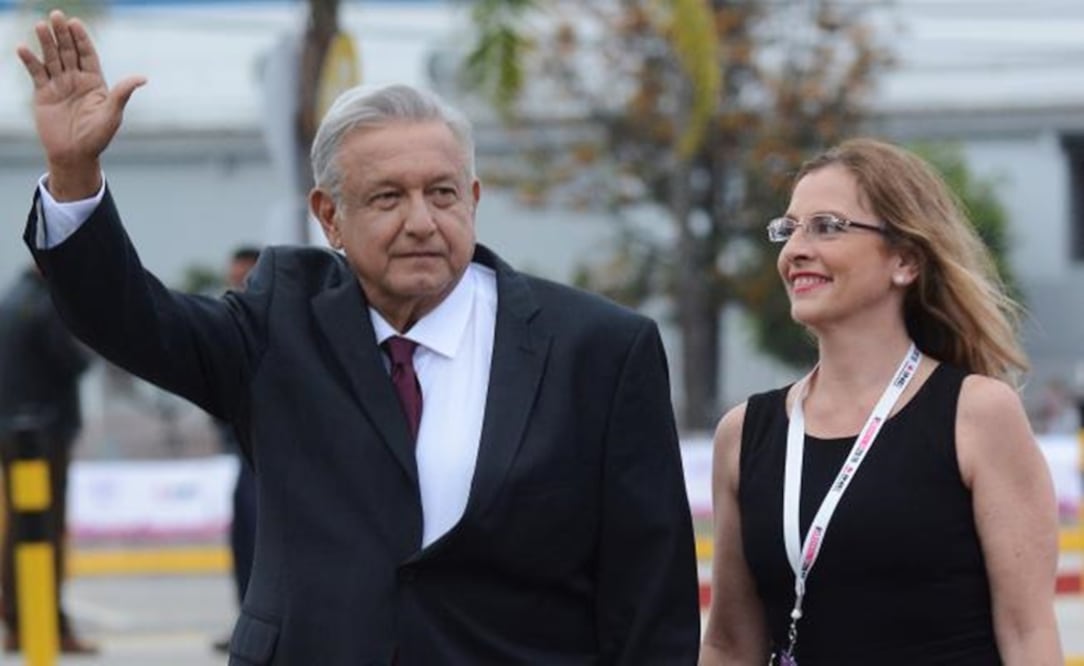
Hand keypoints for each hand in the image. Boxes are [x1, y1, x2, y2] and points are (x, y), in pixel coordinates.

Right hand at [15, 10, 145, 199]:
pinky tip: (23, 48)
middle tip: (55, 15)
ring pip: (51, 58)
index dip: (81, 39)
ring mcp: (59, 85)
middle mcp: (77, 79)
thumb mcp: (112, 115)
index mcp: (95, 82)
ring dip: (45, 42)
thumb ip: (122, 94)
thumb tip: (142, 78)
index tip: (75, 23)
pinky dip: (30, 61)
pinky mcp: (43, 93)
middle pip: (68, 51)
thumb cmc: (97, 138)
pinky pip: (36, 73)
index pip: (87, 55)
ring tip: (40, 25)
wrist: (74, 155)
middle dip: (62, 34)